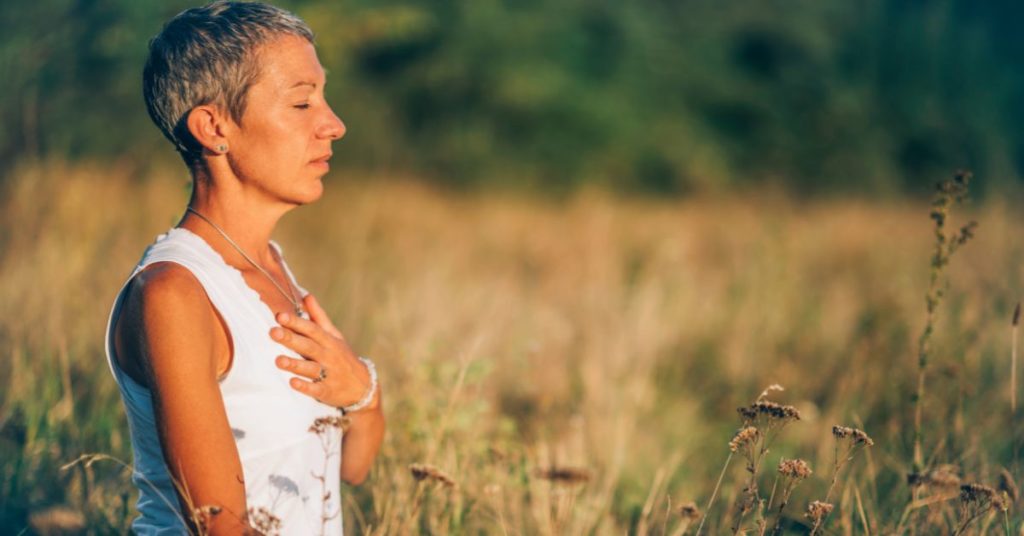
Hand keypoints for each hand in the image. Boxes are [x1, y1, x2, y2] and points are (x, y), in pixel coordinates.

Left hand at [270, 294, 374, 408]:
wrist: (363, 386)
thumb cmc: (343, 357)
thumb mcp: (335, 336)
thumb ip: (318, 317)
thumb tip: (306, 296)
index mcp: (329, 341)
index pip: (312, 329)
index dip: (297, 322)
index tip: (280, 316)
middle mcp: (329, 356)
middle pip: (308, 346)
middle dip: (291, 339)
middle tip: (273, 332)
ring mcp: (329, 374)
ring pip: (310, 368)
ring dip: (295, 364)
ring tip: (278, 360)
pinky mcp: (327, 391)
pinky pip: (315, 389)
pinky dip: (305, 386)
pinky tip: (292, 382)